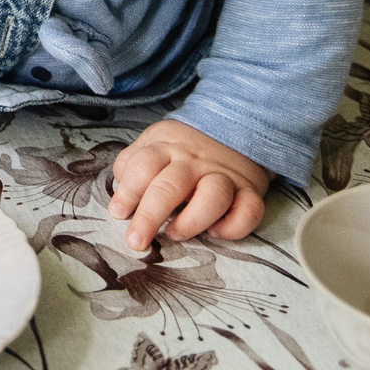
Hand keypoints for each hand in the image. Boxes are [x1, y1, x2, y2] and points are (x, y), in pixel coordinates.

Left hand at [108, 119, 269, 251]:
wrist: (233, 128)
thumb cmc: (183, 148)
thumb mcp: (154, 143)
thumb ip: (133, 165)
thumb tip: (120, 197)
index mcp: (166, 147)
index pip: (143, 166)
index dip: (128, 191)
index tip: (119, 213)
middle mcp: (195, 161)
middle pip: (171, 186)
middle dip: (150, 216)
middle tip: (136, 241)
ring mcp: (224, 175)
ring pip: (213, 197)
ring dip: (192, 220)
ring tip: (174, 234)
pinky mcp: (250, 190)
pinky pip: (249, 210)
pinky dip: (233, 226)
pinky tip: (216, 233)